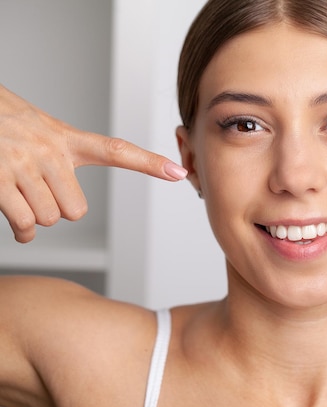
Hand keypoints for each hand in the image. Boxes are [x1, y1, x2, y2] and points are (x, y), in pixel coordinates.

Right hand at [0, 84, 186, 242]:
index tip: (178, 172)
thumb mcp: (43, 133)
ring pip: (50, 219)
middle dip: (60, 211)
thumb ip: (64, 161)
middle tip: (42, 195)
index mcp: (68, 139)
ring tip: (21, 197)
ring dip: (36, 219)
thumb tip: (68, 212)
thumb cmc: (6, 125)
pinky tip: (14, 219)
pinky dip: (20, 230)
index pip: (117, 150)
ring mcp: (23, 164)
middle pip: (77, 211)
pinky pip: (23, 223)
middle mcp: (50, 150)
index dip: (149, 163)